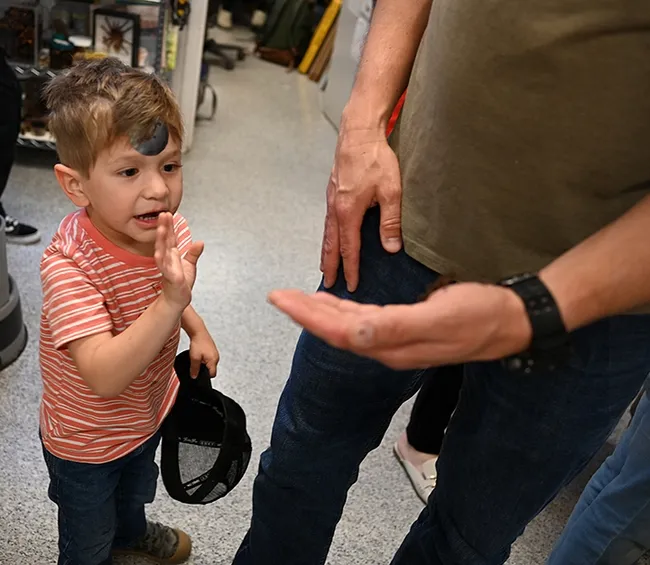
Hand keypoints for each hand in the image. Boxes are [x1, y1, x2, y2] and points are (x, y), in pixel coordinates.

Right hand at [155, 212, 203, 310]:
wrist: (179, 299)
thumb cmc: (182, 283)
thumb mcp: (190, 265)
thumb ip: (193, 253)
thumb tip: (200, 242)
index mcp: (172, 254)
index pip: (170, 237)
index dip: (169, 226)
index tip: (167, 214)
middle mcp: (168, 258)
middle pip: (165, 240)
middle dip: (164, 227)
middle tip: (163, 214)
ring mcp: (167, 266)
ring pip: (162, 251)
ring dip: (160, 240)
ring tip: (160, 229)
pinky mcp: (169, 276)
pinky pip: (163, 267)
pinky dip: (161, 259)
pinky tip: (158, 252)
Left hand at [189, 329, 219, 377]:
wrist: (198, 331)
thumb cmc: (198, 343)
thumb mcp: (194, 358)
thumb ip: (194, 369)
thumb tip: (194, 376)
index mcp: (213, 361)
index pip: (212, 374)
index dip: (205, 377)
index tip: (199, 374)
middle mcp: (216, 357)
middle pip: (211, 369)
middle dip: (203, 369)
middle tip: (196, 364)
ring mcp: (215, 353)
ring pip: (209, 363)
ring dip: (203, 363)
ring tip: (197, 358)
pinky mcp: (212, 349)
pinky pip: (209, 358)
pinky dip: (204, 358)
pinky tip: (198, 354)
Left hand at [268, 284, 532, 369]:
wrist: (511, 319)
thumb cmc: (478, 314)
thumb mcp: (437, 317)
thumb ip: (393, 327)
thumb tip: (351, 334)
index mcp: (390, 344)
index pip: (337, 332)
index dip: (307, 316)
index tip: (280, 298)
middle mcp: (388, 346)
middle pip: (337, 331)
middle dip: (306, 313)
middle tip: (279, 295)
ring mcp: (398, 340)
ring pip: (348, 327)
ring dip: (321, 312)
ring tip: (298, 299)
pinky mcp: (407, 328)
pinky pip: (365, 322)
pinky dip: (344, 312)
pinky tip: (337, 305)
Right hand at [321, 122, 402, 291]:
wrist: (359, 132)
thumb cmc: (375, 159)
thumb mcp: (391, 191)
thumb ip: (390, 222)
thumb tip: (391, 248)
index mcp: (348, 213)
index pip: (349, 249)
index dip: (351, 269)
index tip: (351, 284)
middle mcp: (335, 209)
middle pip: (331, 245)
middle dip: (330, 266)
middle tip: (328, 285)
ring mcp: (331, 200)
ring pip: (327, 234)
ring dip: (326, 253)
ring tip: (325, 267)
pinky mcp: (333, 192)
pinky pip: (328, 222)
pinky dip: (327, 237)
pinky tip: (331, 239)